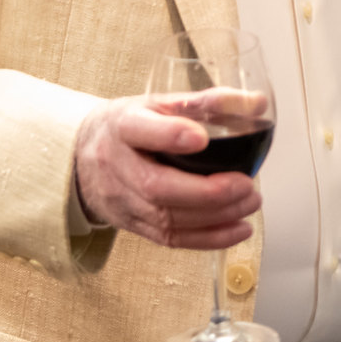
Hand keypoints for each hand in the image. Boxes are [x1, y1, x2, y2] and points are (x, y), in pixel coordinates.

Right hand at [72, 94, 261, 249]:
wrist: (83, 156)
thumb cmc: (132, 125)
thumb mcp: (162, 102)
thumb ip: (209, 101)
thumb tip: (257, 103)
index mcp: (124, 125)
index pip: (139, 130)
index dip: (168, 134)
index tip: (200, 137)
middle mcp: (117, 165)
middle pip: (155, 186)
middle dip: (206, 192)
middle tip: (245, 184)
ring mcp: (122, 200)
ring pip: (166, 218)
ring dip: (216, 216)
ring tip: (251, 201)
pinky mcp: (132, 224)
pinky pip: (169, 239)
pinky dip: (209, 238)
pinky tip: (239, 229)